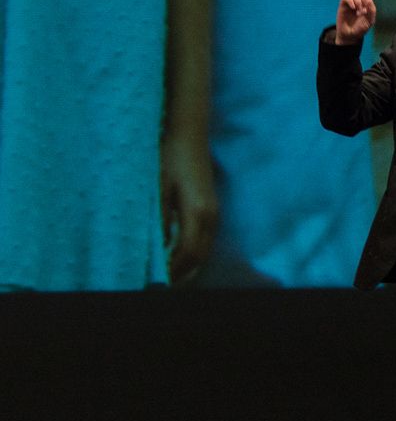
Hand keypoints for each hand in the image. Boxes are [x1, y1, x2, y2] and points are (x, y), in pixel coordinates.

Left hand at [160, 125, 216, 283]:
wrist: (188, 134)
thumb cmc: (169, 157)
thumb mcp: (158, 187)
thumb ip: (159, 218)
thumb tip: (156, 248)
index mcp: (198, 213)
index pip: (188, 253)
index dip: (174, 271)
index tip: (155, 282)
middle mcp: (211, 217)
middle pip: (200, 257)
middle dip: (182, 275)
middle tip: (159, 286)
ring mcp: (214, 214)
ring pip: (204, 251)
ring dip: (187, 266)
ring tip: (167, 278)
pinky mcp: (211, 210)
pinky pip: (204, 241)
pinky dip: (191, 254)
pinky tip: (176, 257)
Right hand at [335, 0, 376, 44]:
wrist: (351, 35)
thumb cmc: (361, 28)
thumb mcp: (370, 21)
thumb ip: (372, 9)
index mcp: (367, 1)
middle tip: (364, 8)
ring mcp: (350, 0)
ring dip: (358, 1)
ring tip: (358, 11)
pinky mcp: (343, 3)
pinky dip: (351, 1)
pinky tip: (353, 8)